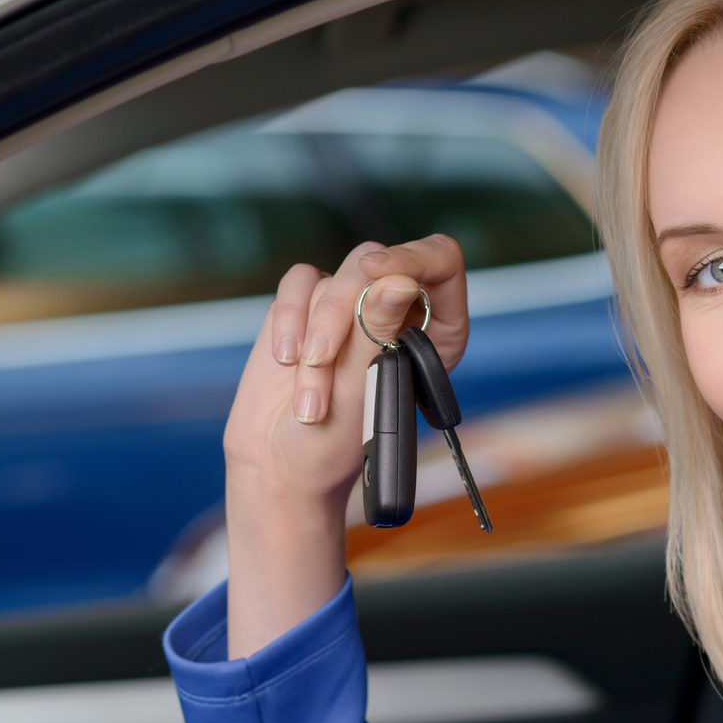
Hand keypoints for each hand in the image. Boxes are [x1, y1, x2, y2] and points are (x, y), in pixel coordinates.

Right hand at [222, 235, 467, 654]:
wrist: (282, 466)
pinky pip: (299, 282)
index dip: (412, 257)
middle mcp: (394, 310)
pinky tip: (285, 358)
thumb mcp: (364, 387)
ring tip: (307, 392)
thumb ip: (378, 329)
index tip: (377, 273)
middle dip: (342, 311)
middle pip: (376, 262)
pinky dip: (288, 317)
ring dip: (311, 333)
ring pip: (334, 279)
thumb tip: (399, 278)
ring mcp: (349, 306)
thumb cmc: (335, 443)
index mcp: (433, 329)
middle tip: (321, 359)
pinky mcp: (306, 307)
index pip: (439, 262)